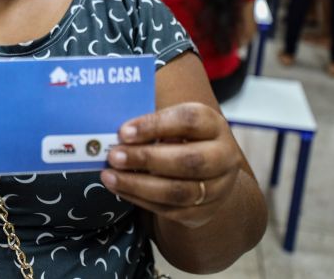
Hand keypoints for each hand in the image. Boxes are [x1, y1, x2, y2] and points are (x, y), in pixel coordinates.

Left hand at [100, 102, 240, 228]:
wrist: (211, 172)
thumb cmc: (182, 139)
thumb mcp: (173, 123)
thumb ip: (150, 125)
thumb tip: (116, 134)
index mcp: (213, 125)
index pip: (188, 121)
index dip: (155, 125)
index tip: (123, 132)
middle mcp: (223, 156)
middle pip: (189, 160)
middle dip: (146, 158)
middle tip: (114, 156)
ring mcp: (218, 188)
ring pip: (179, 191)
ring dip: (138, 184)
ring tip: (109, 176)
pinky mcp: (204, 212)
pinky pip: (170, 210)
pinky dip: (140, 200)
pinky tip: (120, 189)